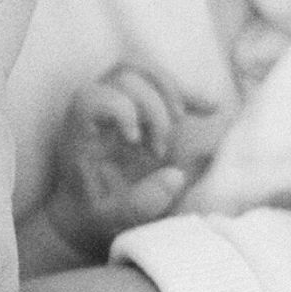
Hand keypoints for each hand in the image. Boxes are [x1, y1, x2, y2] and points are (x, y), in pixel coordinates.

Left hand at [42, 64, 221, 260]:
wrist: (84, 212)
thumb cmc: (93, 215)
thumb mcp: (112, 220)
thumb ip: (140, 204)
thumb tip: (176, 175)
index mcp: (80, 132)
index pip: (92, 97)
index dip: (120, 109)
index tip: (136, 141)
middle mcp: (95, 110)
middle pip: (124, 77)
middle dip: (153, 107)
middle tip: (161, 148)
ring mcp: (115, 103)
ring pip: (142, 71)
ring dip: (170, 92)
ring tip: (182, 123)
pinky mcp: (136, 108)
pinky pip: (160, 85)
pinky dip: (186, 95)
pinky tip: (211, 109)